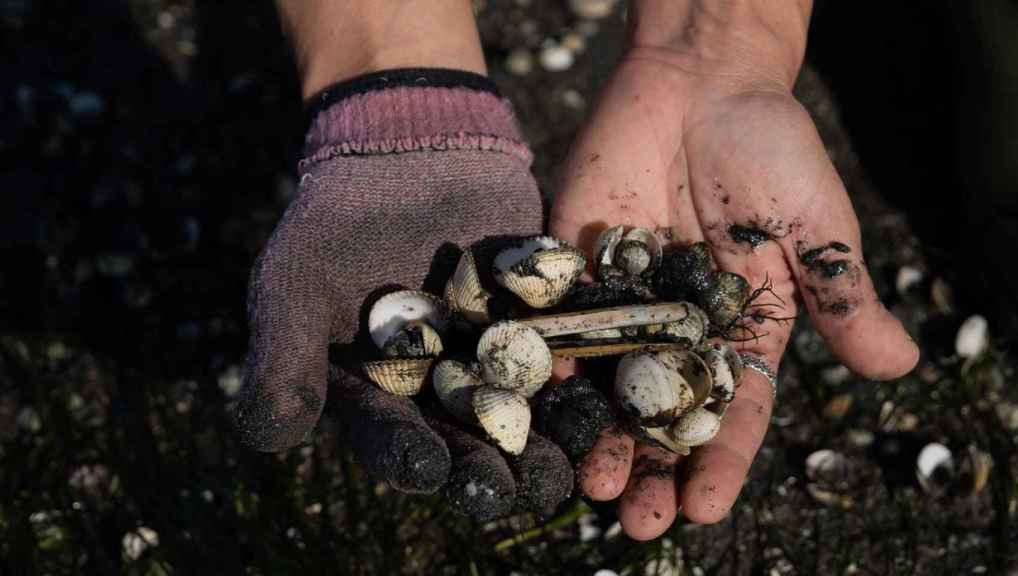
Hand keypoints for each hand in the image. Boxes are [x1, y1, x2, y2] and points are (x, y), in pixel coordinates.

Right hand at [233, 81, 573, 520]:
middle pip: (465, 442)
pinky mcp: (541, 325)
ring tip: (562, 466)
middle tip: (510, 490)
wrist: (408, 151)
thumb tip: (271, 439)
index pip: (392, 440)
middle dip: (486, 469)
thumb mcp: (294, 287)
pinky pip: (564, 358)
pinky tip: (595, 401)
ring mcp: (495, 360)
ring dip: (542, 444)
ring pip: (521, 415)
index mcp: (379, 397)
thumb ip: (283, 361)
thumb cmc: (335, 223)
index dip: (409, 457)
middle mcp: (440, 391)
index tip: (428, 468)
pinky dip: (579, 380)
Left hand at [550, 4, 918, 539]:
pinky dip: (550, 363)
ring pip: (608, 382)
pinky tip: (541, 406)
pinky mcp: (579, 266)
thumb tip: (899, 366)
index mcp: (742, 327)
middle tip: (635, 521)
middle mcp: (679, 327)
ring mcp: (626, 300)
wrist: (700, 82)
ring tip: (588, 484)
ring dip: (597, 434)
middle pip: (662, 411)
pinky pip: (560, 322)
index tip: (706, 511)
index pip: (733, 408)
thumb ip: (840, 293)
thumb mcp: (815, 224)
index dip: (720, 461)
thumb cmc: (771, 149)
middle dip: (650, 467)